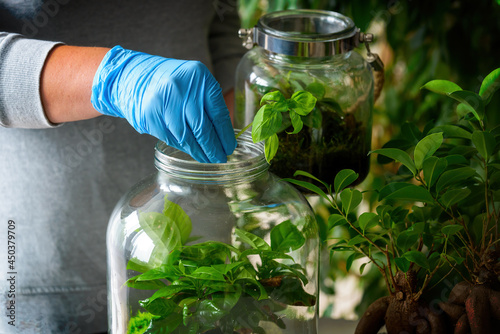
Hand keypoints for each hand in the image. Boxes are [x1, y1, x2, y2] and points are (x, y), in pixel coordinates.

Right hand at [91, 46, 235, 162]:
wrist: (134, 76)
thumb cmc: (171, 81)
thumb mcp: (195, 82)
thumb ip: (209, 103)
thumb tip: (224, 135)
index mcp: (199, 77)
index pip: (218, 113)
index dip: (225, 135)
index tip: (230, 148)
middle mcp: (182, 89)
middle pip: (203, 128)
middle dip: (213, 148)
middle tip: (220, 158)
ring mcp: (164, 103)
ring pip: (187, 137)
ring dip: (199, 152)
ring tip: (207, 159)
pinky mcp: (150, 117)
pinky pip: (172, 138)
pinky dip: (183, 148)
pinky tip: (191, 151)